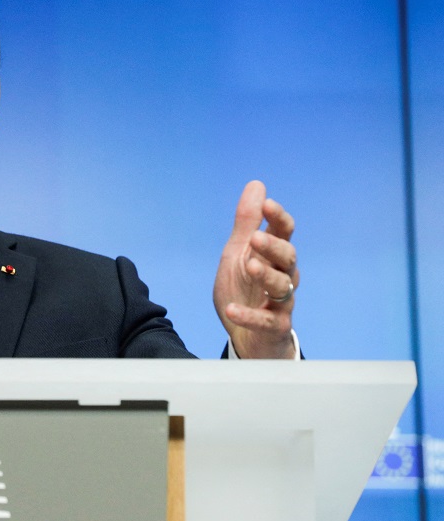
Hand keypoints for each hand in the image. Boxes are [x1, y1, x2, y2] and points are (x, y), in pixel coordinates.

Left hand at [213, 181, 298, 358]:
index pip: (284, 232)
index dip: (278, 218)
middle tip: (255, 238)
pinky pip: (266, 321)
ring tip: (249, 267)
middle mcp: (283, 276)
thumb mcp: (239, 252)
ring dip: (266, 276)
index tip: (267, 204)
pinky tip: (233, 310)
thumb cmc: (245, 289)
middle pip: (288, 258)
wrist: (246, 335)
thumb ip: (247, 222)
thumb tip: (257, 185)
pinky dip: (249, 316)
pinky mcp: (274, 327)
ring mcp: (281, 302)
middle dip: (274, 247)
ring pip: (283, 287)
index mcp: (273, 256)